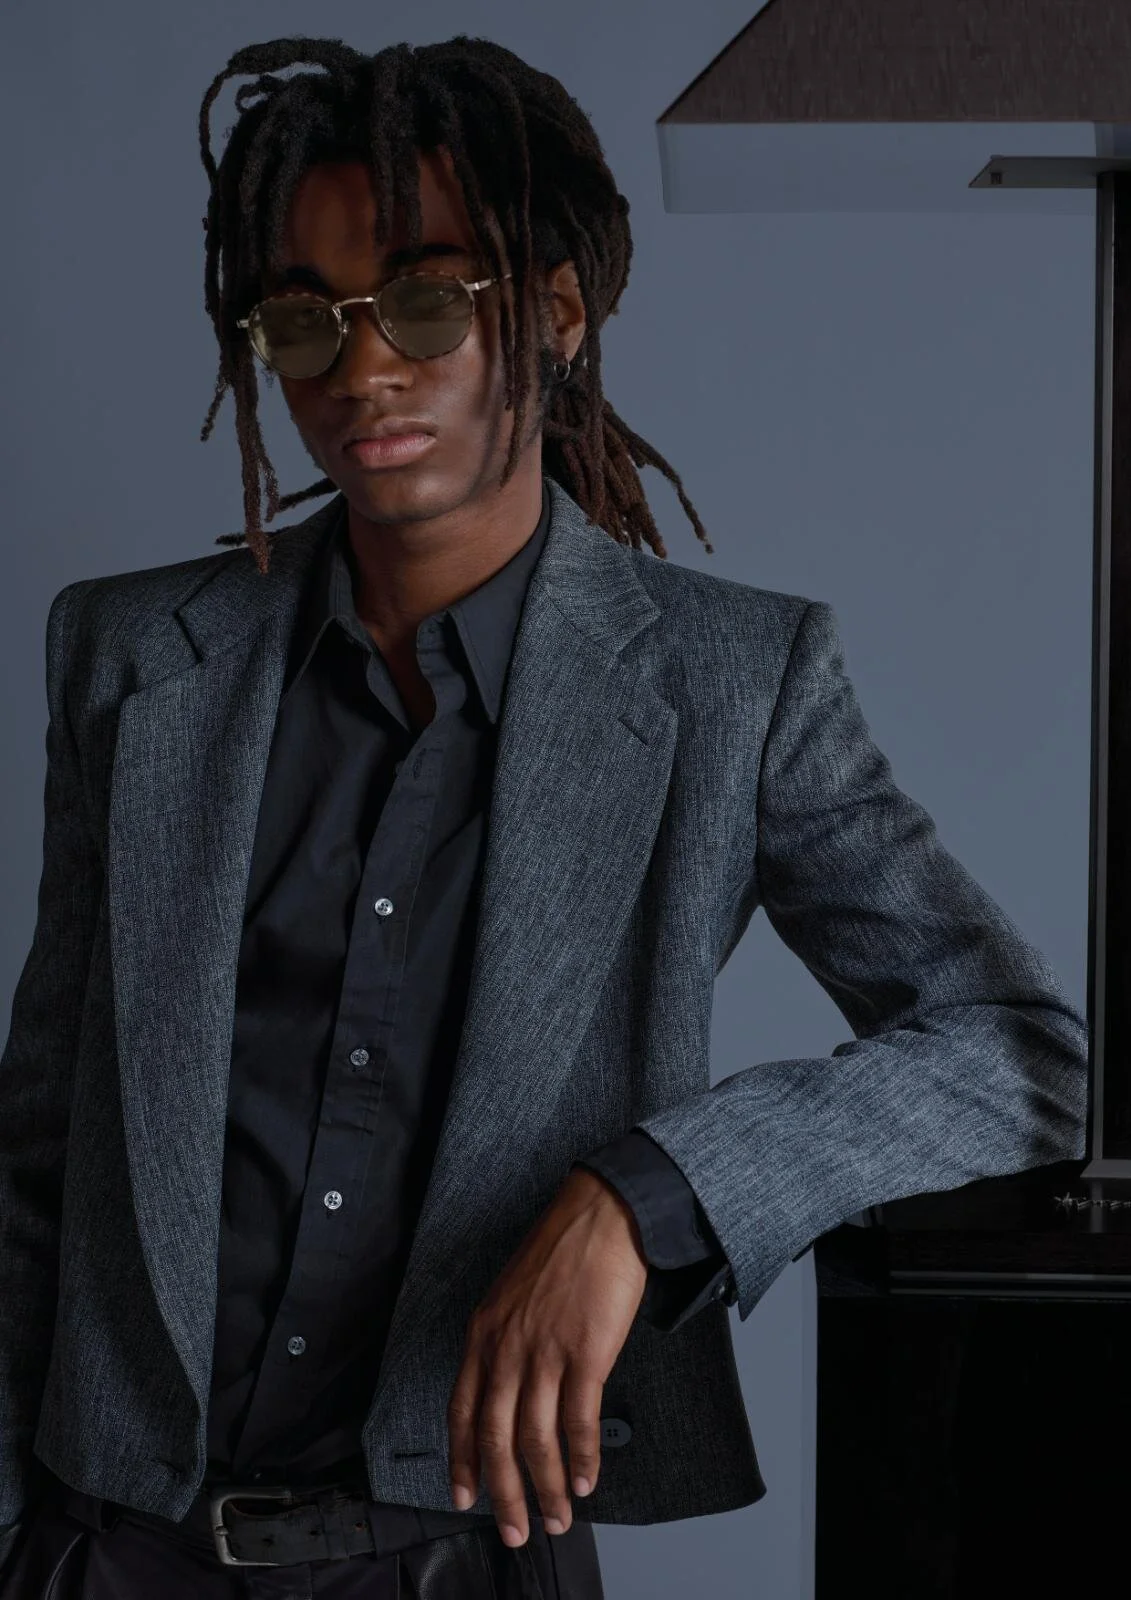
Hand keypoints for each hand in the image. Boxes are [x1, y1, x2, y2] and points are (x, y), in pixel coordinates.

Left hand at [447, 1168, 648, 1547]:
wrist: (602, 1215)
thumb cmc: (563, 1249)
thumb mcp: (513, 1292)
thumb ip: (506, 1339)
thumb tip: (514, 1386)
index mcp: (484, 1332)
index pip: (462, 1410)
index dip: (462, 1460)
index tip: (464, 1496)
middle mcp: (506, 1346)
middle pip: (496, 1437)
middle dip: (504, 1493)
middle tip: (513, 1531)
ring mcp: (545, 1351)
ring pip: (536, 1438)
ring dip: (547, 1487)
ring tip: (556, 1518)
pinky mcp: (585, 1353)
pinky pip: (579, 1420)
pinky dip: (581, 1458)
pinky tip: (586, 1480)